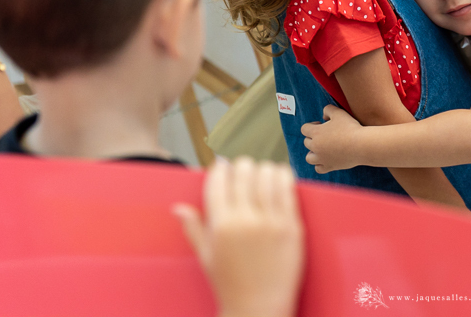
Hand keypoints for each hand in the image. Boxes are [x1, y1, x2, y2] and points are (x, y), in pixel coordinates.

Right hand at [174, 158, 303, 316]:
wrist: (259, 308)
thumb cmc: (230, 284)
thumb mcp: (206, 256)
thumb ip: (194, 228)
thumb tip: (178, 208)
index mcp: (221, 225)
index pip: (219, 179)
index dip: (220, 168)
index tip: (223, 168)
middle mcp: (246, 219)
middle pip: (244, 169)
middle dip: (242, 167)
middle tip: (243, 173)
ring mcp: (271, 221)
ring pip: (268, 173)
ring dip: (263, 170)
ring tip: (262, 175)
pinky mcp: (292, 226)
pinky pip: (289, 188)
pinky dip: (283, 177)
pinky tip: (280, 177)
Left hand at [301, 104, 363, 173]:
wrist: (361, 145)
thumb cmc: (351, 127)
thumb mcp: (339, 113)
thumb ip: (328, 110)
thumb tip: (323, 117)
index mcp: (316, 133)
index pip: (304, 129)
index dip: (311, 125)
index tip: (321, 125)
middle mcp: (315, 146)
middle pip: (306, 142)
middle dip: (314, 138)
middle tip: (326, 135)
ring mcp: (322, 158)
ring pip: (309, 157)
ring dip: (313, 152)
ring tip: (323, 148)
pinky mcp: (329, 166)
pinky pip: (318, 168)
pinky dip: (320, 164)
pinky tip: (327, 159)